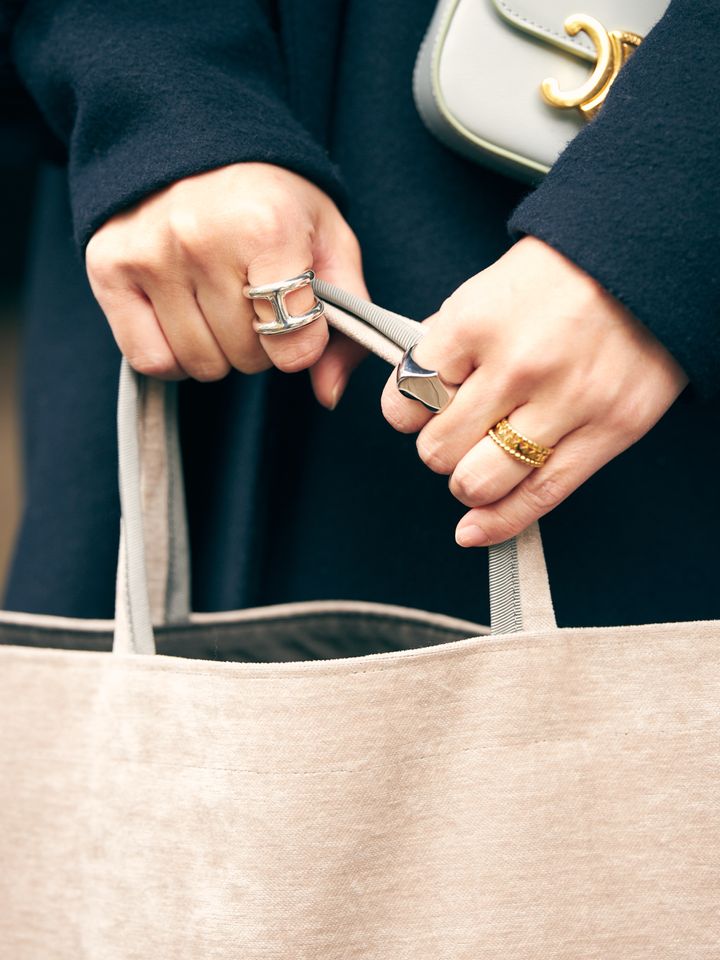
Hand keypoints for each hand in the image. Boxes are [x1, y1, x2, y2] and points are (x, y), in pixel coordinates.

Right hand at [86, 162, 368, 406]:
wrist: (192, 137)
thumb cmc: (269, 198)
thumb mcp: (328, 238)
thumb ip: (346, 314)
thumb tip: (328, 393)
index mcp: (266, 226)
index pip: (293, 342)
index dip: (303, 344)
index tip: (299, 316)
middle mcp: (202, 239)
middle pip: (246, 358)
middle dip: (260, 343)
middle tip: (255, 300)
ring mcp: (149, 254)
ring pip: (200, 365)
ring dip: (218, 350)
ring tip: (219, 303)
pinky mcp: (108, 268)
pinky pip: (150, 360)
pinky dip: (173, 355)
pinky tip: (185, 319)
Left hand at [381, 237, 688, 545]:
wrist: (646, 262)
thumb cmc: (560, 274)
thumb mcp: (486, 289)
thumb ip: (446, 344)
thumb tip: (414, 393)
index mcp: (476, 322)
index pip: (407, 398)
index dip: (406, 412)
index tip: (419, 411)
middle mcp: (517, 365)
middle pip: (438, 449)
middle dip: (438, 447)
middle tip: (458, 432)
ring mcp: (566, 402)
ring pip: (478, 482)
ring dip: (467, 482)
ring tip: (480, 462)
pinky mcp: (609, 430)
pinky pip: (540, 497)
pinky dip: (498, 523)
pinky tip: (474, 531)